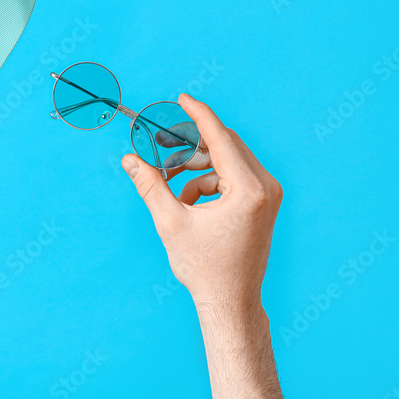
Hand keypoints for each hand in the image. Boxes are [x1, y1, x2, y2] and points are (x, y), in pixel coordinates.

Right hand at [121, 94, 282, 312]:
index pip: (221, 138)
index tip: (183, 98)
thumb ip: (150, 185)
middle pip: (225, 145)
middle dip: (190, 147)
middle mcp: (265, 187)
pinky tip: (190, 205)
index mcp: (247, 190)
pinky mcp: (264, 202)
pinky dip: (208, 182)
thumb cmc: (204, 267)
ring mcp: (268, 195)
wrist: (231, 301)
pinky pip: (232, 176)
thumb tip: (130, 160)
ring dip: (196, 169)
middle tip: (161, 152)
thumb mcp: (170, 222)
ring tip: (171, 191)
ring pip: (227, 160)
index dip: (199, 115)